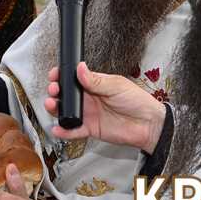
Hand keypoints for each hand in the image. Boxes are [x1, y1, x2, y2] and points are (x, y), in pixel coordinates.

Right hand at [43, 62, 165, 153]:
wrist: (148, 124)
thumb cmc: (137, 101)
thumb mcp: (116, 86)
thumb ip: (95, 80)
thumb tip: (80, 68)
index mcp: (94, 84)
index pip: (73, 79)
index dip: (61, 77)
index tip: (55, 75)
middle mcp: (88, 99)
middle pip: (65, 95)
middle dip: (55, 91)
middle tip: (54, 90)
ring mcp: (88, 114)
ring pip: (65, 112)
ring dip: (55, 109)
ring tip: (52, 105)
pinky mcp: (90, 129)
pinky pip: (73, 131)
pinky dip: (64, 131)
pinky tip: (58, 129)